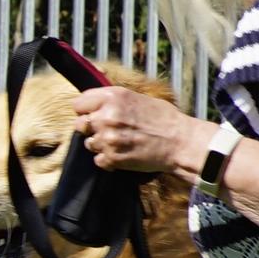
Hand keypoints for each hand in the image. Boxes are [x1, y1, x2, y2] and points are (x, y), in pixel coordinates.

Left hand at [74, 84, 210, 177]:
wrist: (180, 142)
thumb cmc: (163, 118)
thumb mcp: (137, 98)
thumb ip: (113, 101)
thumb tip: (94, 105)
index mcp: (113, 97)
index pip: (78, 104)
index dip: (85, 110)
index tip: (93, 115)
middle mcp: (107, 116)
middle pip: (79, 125)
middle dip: (91, 128)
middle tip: (108, 130)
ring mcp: (108, 138)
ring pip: (89, 144)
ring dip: (100, 145)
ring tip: (120, 142)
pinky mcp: (112, 158)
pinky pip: (98, 160)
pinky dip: (108, 160)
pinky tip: (123, 154)